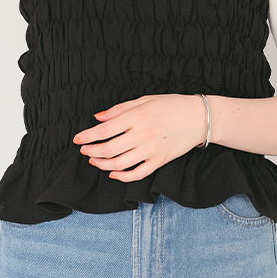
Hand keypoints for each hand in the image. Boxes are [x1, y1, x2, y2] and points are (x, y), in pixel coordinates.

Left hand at [72, 94, 207, 181]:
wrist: (199, 117)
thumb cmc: (171, 105)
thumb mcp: (144, 100)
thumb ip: (119, 109)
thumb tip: (97, 118)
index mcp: (137, 116)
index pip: (104, 130)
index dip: (87, 136)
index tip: (77, 139)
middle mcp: (142, 134)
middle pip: (108, 149)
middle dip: (92, 151)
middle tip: (84, 150)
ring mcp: (151, 150)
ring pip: (120, 164)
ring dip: (103, 164)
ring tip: (94, 161)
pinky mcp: (160, 161)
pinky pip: (138, 174)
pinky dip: (123, 177)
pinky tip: (113, 174)